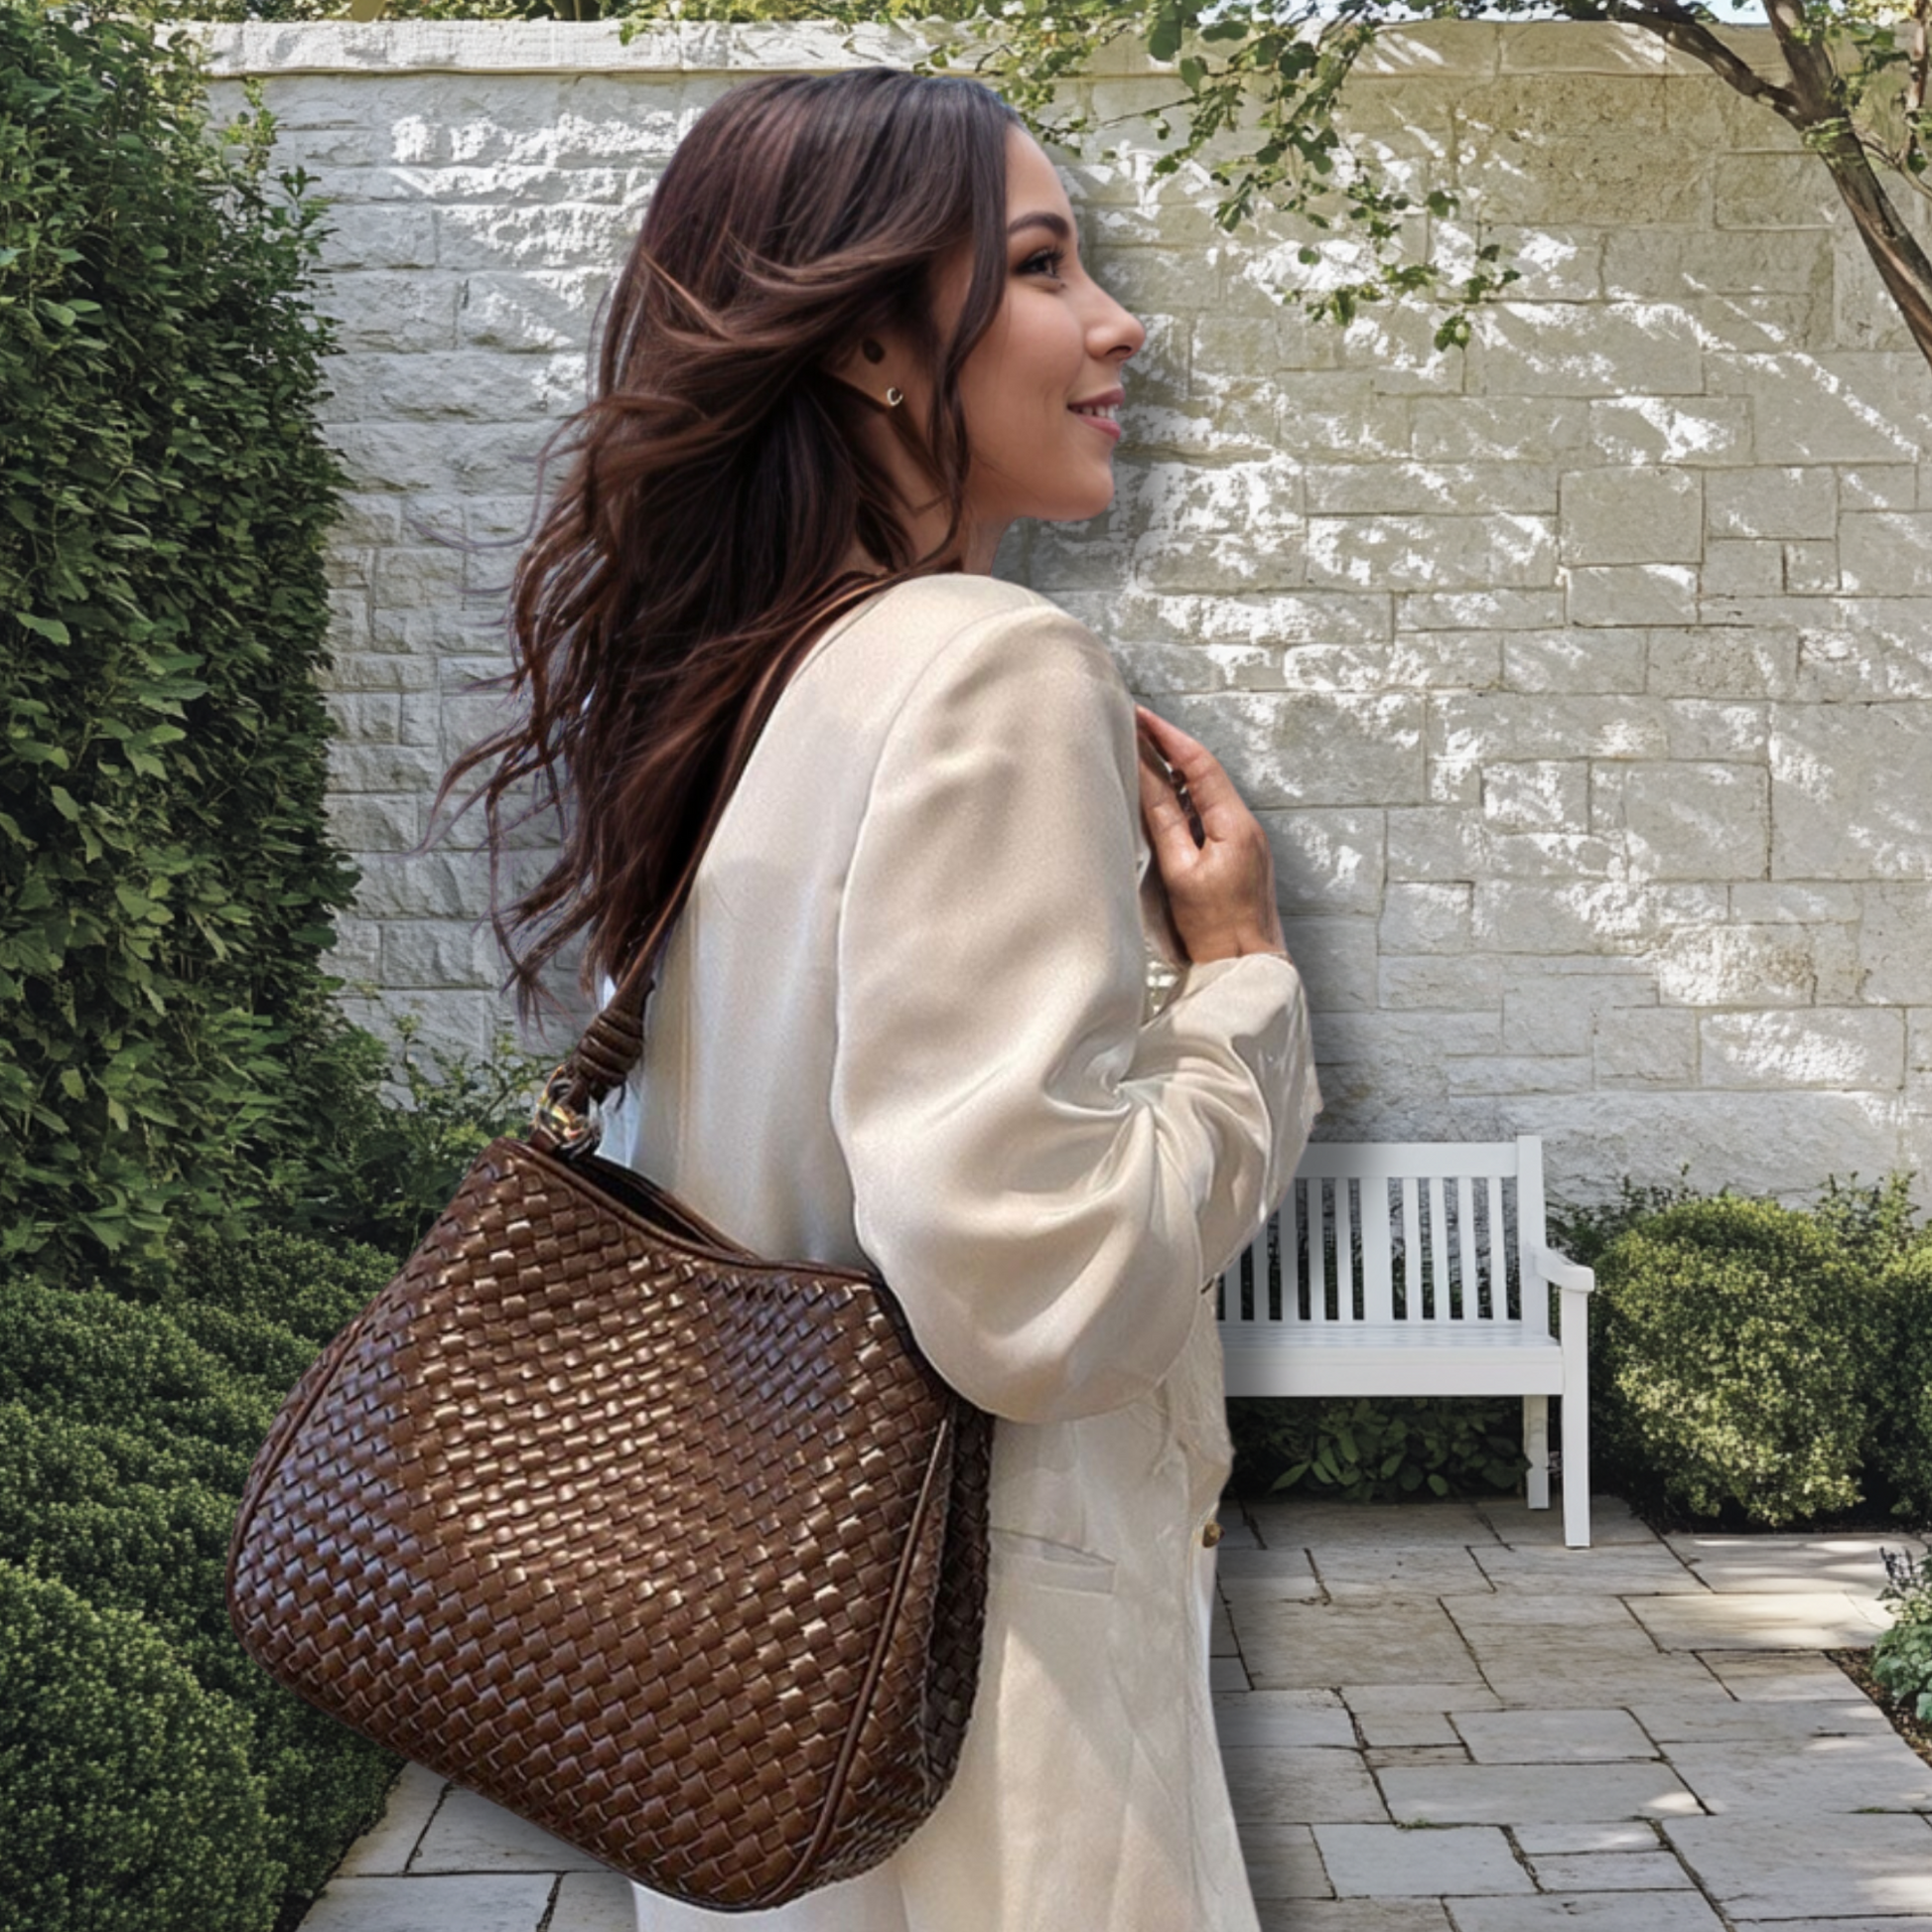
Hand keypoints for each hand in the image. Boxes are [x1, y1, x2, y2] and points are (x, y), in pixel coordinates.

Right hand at [1134, 703, 1289, 966]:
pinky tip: (1161, 801)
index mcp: (1235, 823)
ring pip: (1205, 794)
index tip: (1138, 715)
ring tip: (1139, 757)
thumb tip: (1145, 773)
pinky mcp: (1239, 855)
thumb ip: (1162, 818)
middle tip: (1133, 729)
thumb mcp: (1179, 869)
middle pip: (1204, 773)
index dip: (1166, 735)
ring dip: (1175, 774)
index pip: (1198, 763)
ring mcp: (1245, 840)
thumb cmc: (1213, 929)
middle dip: (1168, 748)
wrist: (1247, 966)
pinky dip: (1183, 801)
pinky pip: (1208, 815)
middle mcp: (1246, 825)